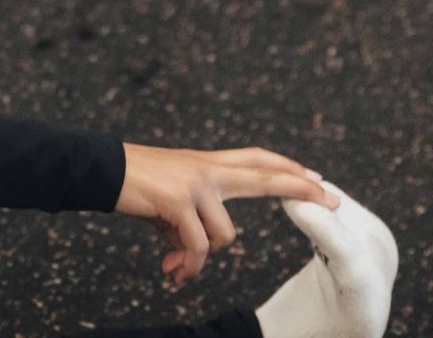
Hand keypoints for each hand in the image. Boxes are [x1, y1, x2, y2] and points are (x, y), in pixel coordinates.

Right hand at [116, 144, 335, 287]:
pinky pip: (198, 248)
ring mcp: (196, 184)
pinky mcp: (179, 201)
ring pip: (224, 236)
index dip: (285, 167)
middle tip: (332, 197)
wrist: (100, 169)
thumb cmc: (134, 185)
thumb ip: (191, 221)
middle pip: (266, 175)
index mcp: (207, 164)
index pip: (256, 159)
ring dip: (199, 260)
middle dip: (301, 188)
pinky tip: (171, 273)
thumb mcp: (170, 198)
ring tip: (176, 269)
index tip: (313, 175)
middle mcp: (207, 170)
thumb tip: (189, 261)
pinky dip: (186, 266)